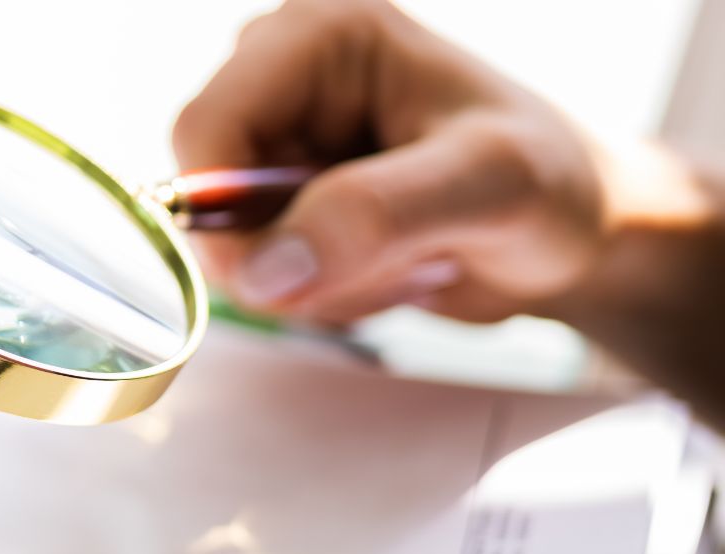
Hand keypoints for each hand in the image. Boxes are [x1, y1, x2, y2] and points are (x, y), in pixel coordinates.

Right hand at [172, 0, 613, 324]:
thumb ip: (373, 216)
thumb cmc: (550, 184)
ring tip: (404, 259)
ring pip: (233, 246)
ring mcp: (284, 144)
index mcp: (321, 36)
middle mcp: (286, 80)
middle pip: (209, 195)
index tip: (288, 280)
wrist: (572, 231)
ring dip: (312, 281)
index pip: (206, 126)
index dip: (225, 216)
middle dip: (288, 255)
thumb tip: (261, 271)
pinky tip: (385, 269)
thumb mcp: (484, 188)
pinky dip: (316, 292)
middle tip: (387, 262)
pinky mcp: (288, 200)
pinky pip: (260, 271)